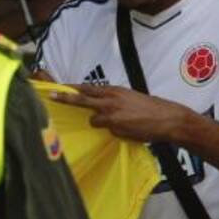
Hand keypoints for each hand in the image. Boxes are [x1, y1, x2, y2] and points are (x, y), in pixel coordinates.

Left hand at [50, 84, 193, 143]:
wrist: (167, 118)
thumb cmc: (150, 108)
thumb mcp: (129, 97)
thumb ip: (112, 100)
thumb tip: (97, 107)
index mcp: (113, 90)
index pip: (87, 88)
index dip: (71, 88)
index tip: (57, 87)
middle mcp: (110, 100)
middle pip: (81, 99)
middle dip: (65, 98)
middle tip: (51, 96)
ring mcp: (111, 114)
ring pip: (93, 119)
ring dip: (101, 122)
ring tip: (123, 121)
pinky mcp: (115, 127)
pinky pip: (108, 131)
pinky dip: (115, 131)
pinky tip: (130, 128)